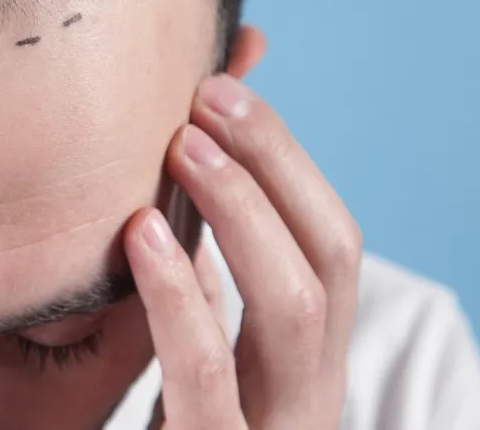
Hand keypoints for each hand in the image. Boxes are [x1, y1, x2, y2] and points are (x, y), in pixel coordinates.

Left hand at [128, 74, 362, 429]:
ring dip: (244, 214)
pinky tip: (146, 241)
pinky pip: (209, 382)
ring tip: (182, 145)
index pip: (333, 242)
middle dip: (277, 164)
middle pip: (332, 257)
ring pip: (295, 311)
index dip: (288, 157)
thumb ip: (192, 266)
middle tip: (204, 94)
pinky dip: (182, 301)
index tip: (222, 83)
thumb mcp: (186, 353)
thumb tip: (187, 145)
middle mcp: (309, 396)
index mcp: (305, 363)